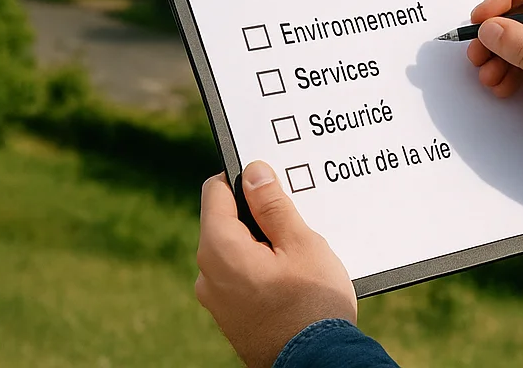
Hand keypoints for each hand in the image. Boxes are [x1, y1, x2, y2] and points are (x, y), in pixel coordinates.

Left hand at [196, 162, 357, 367]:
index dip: (244, 176)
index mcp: (219, 250)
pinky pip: (239, 274)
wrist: (315, 363)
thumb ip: (273, 205)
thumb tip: (253, 172)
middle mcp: (207, 274)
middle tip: (296, 219)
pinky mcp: (229, 314)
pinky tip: (292, 275)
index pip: (215, 190)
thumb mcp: (301, 243)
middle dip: (258, 212)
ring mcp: (216, 298)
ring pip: (235, 248)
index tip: (272, 179)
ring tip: (299, 252)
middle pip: (226, 220)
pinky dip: (261, 265)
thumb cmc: (312, 305)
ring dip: (262, 241)